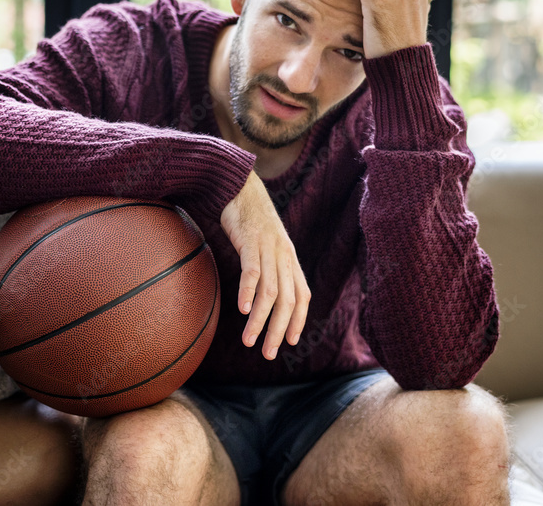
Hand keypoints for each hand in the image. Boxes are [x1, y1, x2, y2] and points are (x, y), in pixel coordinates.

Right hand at [220, 170, 309, 359]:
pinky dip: (249, 292)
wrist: (241, 188)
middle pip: (288, 301)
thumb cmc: (250, 220)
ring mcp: (268, 249)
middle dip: (279, 331)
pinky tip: (243, 310)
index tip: (290, 343)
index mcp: (289, 259)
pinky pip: (252, 271)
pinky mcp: (251, 242)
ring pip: (271, 292)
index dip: (298, 321)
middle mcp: (284, 257)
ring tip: (249, 341)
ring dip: (261, 320)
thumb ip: (269, 267)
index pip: (302, 297)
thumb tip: (264, 292)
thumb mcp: (266, 245)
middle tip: (269, 354)